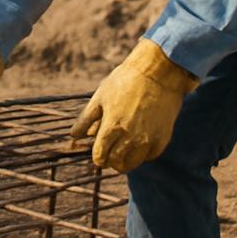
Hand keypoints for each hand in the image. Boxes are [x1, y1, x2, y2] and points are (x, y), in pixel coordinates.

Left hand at [71, 39, 197, 172]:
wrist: (158, 74)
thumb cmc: (125, 81)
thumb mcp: (100, 97)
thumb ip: (86, 119)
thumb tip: (74, 136)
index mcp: (112, 126)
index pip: (100, 157)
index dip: (97, 156)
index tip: (98, 150)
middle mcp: (130, 137)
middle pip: (116, 163)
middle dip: (110, 159)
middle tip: (110, 149)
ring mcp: (148, 140)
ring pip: (132, 164)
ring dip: (125, 159)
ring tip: (123, 146)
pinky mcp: (162, 140)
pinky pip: (149, 156)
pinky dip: (142, 153)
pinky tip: (139, 140)